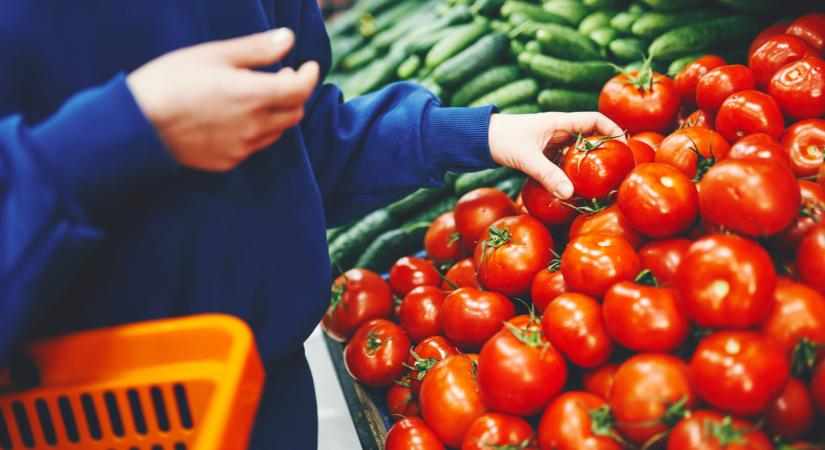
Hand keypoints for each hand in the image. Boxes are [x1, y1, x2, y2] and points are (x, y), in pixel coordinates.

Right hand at [127, 28, 319, 171]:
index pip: (301, 90)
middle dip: (294, 93)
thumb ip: (257, 50)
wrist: (136, 124)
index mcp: (253, 96)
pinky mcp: (227, 162)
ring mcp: (241, 147)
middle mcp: (253, 126)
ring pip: (275, 131)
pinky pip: (253, 146)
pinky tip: (234, 117)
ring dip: (275, 113)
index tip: (309, 66)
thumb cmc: (171, 80)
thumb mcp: (214, 55)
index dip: (310, 76)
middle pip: (294, 113)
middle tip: (281, 76)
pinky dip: (255, 130)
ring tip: (255, 95)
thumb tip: (289, 39)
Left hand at [488, 112, 625, 198]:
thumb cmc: (502, 139)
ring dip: (587, 166)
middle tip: (617, 171)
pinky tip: (575, 189)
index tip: (625, 147)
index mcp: (560, 122)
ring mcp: (552, 143)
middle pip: (591, 138)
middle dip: (604, 153)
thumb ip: (548, 176)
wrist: (479, 139)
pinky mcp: (544, 155)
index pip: (595, 120)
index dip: (613, 130)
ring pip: (578, 154)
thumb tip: (570, 195)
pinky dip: (571, 174)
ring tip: (601, 184)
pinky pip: (564, 163)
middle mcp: (560, 130)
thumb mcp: (527, 158)